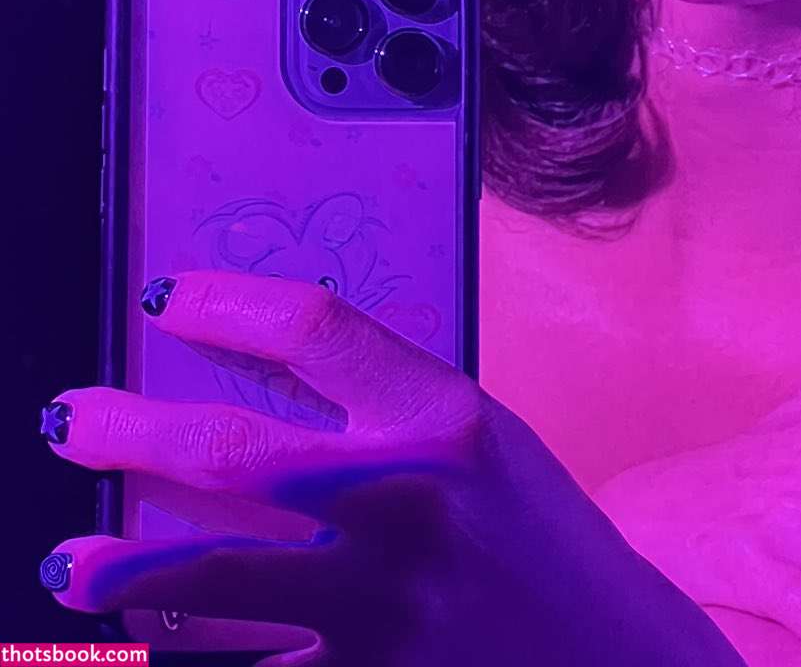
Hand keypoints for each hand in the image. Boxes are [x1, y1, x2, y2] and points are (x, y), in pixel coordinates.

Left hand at [39, 269, 744, 666]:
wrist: (608, 660)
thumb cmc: (538, 537)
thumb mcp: (483, 443)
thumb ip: (388, 409)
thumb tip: (259, 371)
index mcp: (445, 420)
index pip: (316, 329)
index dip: (229, 303)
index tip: (171, 296)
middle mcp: (403, 504)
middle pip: (235, 450)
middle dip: (134, 431)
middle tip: (72, 418)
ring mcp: (377, 606)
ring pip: (214, 581)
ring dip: (126, 572)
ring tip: (66, 566)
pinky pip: (252, 666)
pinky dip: (190, 655)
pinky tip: (144, 648)